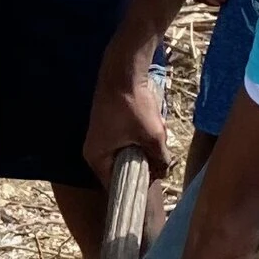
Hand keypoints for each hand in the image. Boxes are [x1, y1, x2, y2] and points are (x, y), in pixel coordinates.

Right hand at [85, 50, 169, 182]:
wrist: (123, 72)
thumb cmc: (133, 105)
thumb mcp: (153, 136)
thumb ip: (161, 159)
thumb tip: (164, 171)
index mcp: (97, 159)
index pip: (115, 186)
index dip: (136, 186)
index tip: (154, 181)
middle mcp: (94, 151)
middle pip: (121, 171)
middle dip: (142, 167)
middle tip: (160, 162)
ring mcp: (99, 138)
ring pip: (124, 156)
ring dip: (141, 153)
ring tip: (156, 144)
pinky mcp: (107, 127)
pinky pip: (123, 143)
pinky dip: (137, 141)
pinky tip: (150, 132)